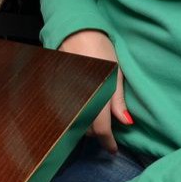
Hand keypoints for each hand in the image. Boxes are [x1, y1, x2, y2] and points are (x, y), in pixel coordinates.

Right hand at [58, 31, 132, 153]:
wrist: (75, 31)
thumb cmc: (100, 48)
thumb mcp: (116, 72)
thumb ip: (118, 99)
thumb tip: (126, 123)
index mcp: (96, 95)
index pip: (100, 129)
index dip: (108, 142)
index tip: (113, 149)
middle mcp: (78, 98)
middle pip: (86, 129)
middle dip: (97, 133)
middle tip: (106, 128)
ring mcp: (64, 95)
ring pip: (74, 122)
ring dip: (84, 124)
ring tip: (93, 117)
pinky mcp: (54, 90)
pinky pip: (64, 111)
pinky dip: (74, 114)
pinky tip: (80, 108)